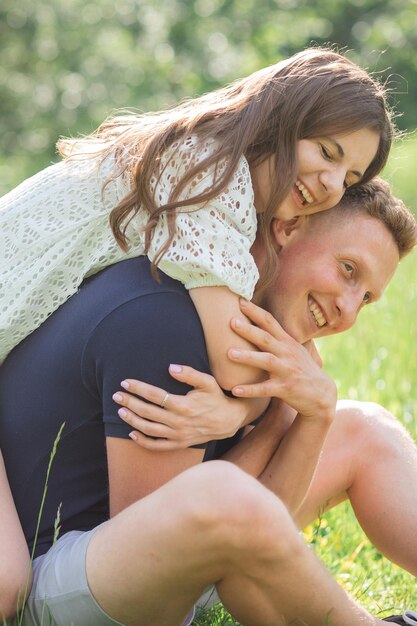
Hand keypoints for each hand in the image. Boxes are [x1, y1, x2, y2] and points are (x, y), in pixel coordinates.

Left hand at [112, 365, 245, 449]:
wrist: (229, 421)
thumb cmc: (216, 398)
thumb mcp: (207, 382)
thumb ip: (189, 374)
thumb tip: (170, 367)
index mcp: (183, 405)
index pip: (154, 395)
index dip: (138, 388)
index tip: (125, 382)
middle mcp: (178, 422)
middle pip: (147, 412)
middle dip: (129, 402)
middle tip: (116, 395)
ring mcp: (178, 435)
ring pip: (148, 429)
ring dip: (132, 420)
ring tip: (120, 411)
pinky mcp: (179, 444)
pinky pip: (157, 446)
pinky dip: (143, 441)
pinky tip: (132, 433)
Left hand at [228, 300, 336, 421]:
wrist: (322, 393)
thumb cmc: (301, 368)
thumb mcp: (293, 349)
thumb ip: (276, 338)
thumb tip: (258, 322)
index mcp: (286, 342)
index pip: (270, 322)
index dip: (255, 311)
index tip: (239, 301)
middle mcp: (287, 353)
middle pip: (266, 338)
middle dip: (249, 329)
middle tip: (231, 321)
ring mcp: (287, 370)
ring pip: (266, 361)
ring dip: (248, 357)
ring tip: (229, 353)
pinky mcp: (286, 388)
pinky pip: (266, 389)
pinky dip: (250, 389)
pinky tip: (235, 390)